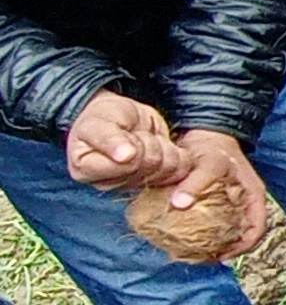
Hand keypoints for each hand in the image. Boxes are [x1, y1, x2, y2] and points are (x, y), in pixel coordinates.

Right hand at [66, 92, 189, 189]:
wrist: (121, 118)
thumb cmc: (103, 117)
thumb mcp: (100, 120)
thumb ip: (109, 138)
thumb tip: (125, 157)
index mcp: (86, 170)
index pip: (123, 164)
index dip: (130, 144)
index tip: (123, 131)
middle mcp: (109, 184)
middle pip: (147, 165)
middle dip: (146, 142)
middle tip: (135, 134)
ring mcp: (135, 186)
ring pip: (166, 168)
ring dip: (162, 146)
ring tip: (145, 139)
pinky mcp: (157, 183)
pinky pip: (181, 170)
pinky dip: (176, 153)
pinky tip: (161, 147)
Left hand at [174, 129, 269, 257]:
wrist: (204, 133)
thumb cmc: (213, 148)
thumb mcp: (210, 163)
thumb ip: (196, 183)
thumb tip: (178, 204)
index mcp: (254, 199)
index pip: (256, 232)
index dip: (242, 248)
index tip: (219, 256)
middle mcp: (244, 206)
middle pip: (239, 237)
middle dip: (220, 251)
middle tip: (196, 258)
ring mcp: (230, 206)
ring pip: (223, 233)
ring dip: (207, 245)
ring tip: (186, 252)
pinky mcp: (213, 204)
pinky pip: (209, 224)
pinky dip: (197, 233)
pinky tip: (178, 236)